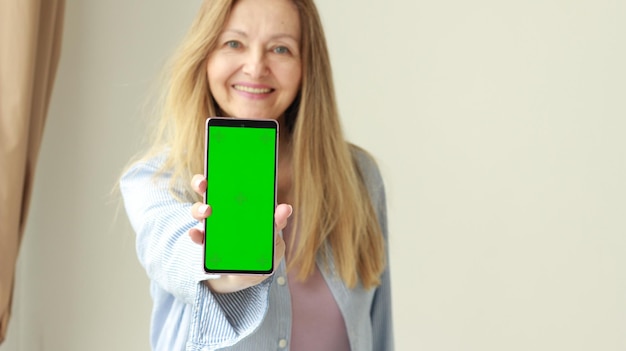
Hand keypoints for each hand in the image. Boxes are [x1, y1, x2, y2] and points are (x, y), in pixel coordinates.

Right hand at [188, 174, 290, 292]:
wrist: (250, 275)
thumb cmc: (262, 249)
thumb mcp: (272, 236)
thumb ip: (277, 222)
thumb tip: (285, 208)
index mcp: (237, 203)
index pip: (226, 182)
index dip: (219, 171)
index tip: (218, 163)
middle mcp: (220, 210)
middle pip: (206, 191)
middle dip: (201, 183)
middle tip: (204, 184)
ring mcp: (211, 227)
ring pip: (198, 211)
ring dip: (199, 209)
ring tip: (207, 212)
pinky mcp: (205, 244)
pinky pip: (196, 236)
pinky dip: (194, 234)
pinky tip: (196, 234)